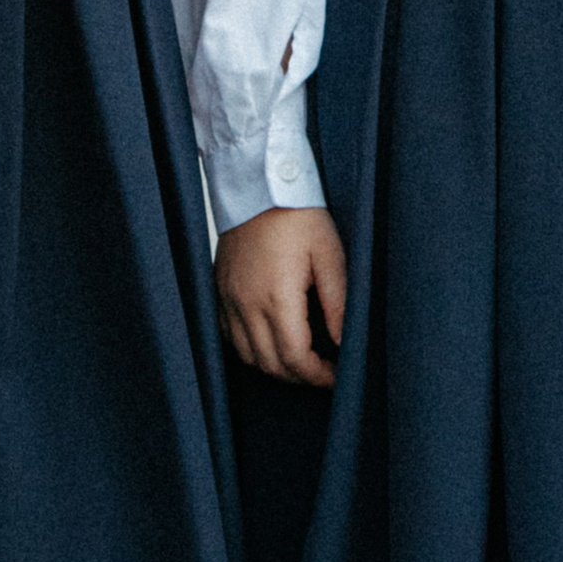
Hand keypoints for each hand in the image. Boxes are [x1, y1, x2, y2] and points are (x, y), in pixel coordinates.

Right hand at [216, 203, 346, 386]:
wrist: (258, 184)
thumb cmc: (298, 214)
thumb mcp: (330, 253)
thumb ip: (337, 302)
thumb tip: (343, 342)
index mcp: (277, 296)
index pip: (295, 358)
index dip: (318, 376)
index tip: (338, 376)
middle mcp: (246, 304)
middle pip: (270, 365)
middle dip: (300, 378)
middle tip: (325, 373)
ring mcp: (228, 299)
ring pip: (247, 356)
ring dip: (275, 366)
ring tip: (302, 360)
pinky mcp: (219, 291)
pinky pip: (229, 337)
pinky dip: (251, 349)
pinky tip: (271, 341)